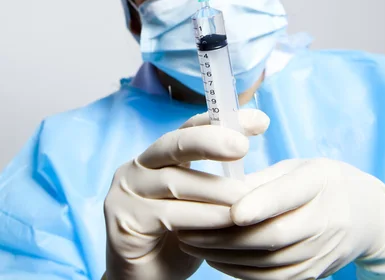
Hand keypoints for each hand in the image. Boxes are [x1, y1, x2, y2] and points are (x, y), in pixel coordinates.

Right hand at [103, 109, 268, 279]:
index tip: (260, 120)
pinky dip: (203, 216)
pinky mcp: (124, 221)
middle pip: (174, 144)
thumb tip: (257, 159)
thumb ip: (215, 179)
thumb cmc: (179, 236)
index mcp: (156, 156)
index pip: (188, 128)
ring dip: (215, 189)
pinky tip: (229, 220)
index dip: (221, 121)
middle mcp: (137, 167)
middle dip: (211, 141)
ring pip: (176, 181)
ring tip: (247, 195)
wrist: (144, 279)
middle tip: (242, 146)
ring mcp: (125, 192)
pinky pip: (170, 215)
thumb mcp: (199, 202)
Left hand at [179, 158, 384, 278]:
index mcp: (319, 184)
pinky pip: (267, 278)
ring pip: (263, 262)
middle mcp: (322, 222)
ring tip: (187, 240)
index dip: (260, 204)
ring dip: (221, 253)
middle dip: (223, 233)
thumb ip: (262, 178)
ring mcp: (316, 254)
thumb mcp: (298, 168)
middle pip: (270, 235)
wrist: (362, 217)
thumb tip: (221, 187)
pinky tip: (212, 257)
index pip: (289, 196)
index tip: (231, 209)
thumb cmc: (322, 183)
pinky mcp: (307, 276)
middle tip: (185, 225)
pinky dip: (235, 269)